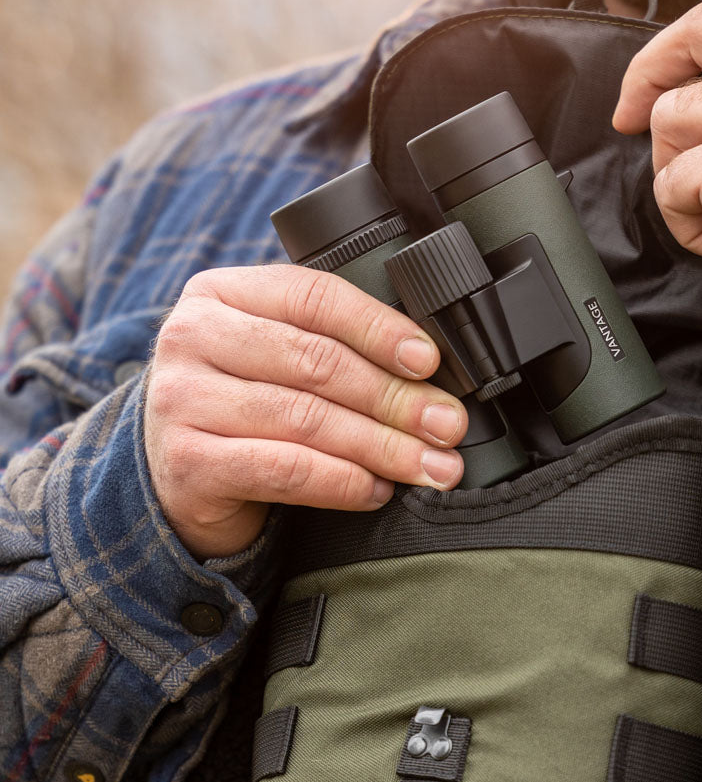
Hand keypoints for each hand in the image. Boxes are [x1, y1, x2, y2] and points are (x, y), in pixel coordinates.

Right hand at [144, 264, 466, 558]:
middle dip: (395, 397)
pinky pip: (285, 470)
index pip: (313, 297)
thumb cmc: (242, 407)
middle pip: (316, 362)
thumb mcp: (273, 357)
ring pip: (306, 419)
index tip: (429, 362)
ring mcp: (182, 401)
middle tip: (447, 425)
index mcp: (221, 292)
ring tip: (430, 465)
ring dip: (382, 446)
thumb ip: (330, 344)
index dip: (379, 328)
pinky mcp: (188, 462)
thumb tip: (428, 372)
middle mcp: (192, 337)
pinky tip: (377, 489)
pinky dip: (343, 482)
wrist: (175, 475)